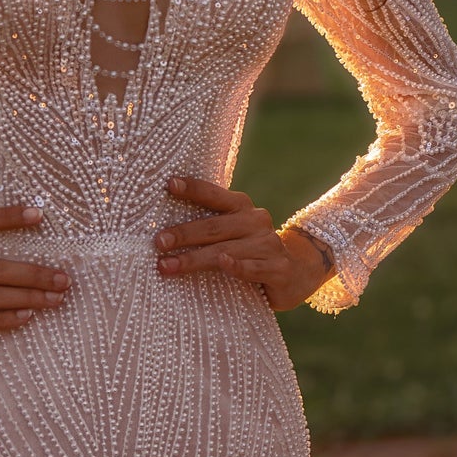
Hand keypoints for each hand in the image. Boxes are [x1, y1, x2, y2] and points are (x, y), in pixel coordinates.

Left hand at [153, 176, 333, 310]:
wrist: (298, 272)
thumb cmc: (251, 251)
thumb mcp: (233, 234)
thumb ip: (208, 227)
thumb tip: (162, 230)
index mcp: (241, 208)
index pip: (214, 195)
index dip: (192, 188)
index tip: (169, 184)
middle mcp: (255, 221)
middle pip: (214, 226)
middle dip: (184, 234)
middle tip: (158, 242)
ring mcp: (268, 245)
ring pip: (227, 249)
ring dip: (195, 258)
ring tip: (167, 266)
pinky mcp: (279, 269)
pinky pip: (255, 267)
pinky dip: (238, 265)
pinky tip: (223, 263)